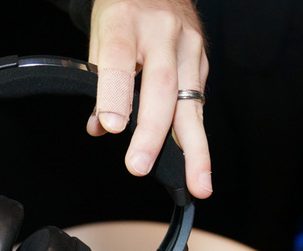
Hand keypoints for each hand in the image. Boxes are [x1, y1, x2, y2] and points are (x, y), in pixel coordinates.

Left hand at [86, 0, 211, 198]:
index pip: (119, 61)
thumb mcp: (100, 38)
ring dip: (194, 147)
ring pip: (190, 102)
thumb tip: (99, 127)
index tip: (109, 126)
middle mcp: (162, 34)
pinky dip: (195, 136)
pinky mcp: (203, 61)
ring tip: (197, 182)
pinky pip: (198, 104)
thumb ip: (99, 82)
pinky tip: (197, 163)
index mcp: (126, 23)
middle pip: (160, 87)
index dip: (114, 95)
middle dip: (152, 133)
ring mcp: (188, 47)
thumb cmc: (124, 13)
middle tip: (139, 165)